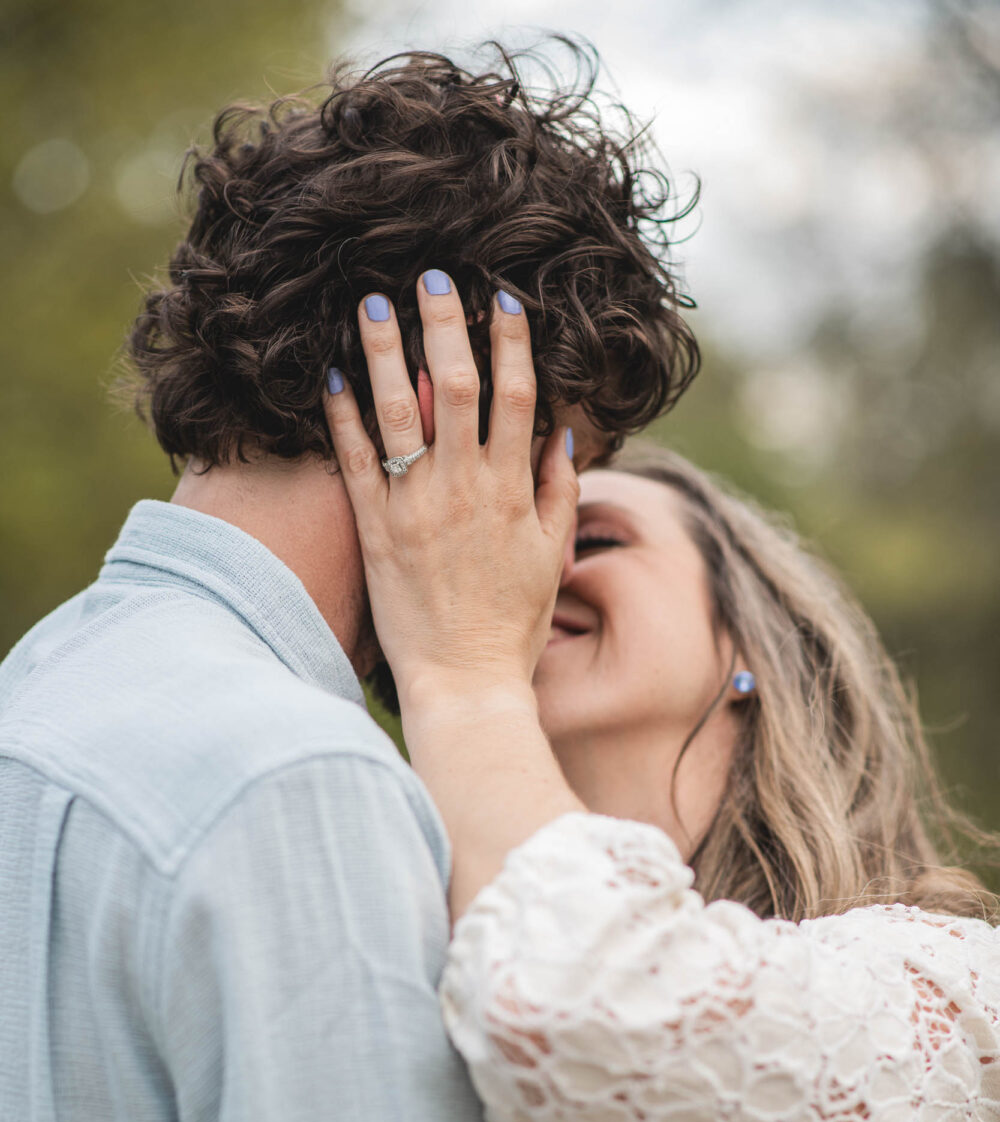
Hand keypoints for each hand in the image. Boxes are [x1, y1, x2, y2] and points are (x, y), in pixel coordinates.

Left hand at [322, 273, 577, 716]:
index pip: (516, 398)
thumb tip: (563, 431)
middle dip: (446, 326)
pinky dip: (344, 417)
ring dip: (387, 353)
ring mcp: (417, 508)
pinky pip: (356, 463)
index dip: (511, 344)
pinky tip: (331, 375)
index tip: (502, 298)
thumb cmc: (511, 624)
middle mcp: (465, 489)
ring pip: (401, 413)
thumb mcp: (550, 556)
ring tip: (373, 303)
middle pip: (457, 388)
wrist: (465, 682)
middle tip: (433, 274)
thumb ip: (557, 490)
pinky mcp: (376, 532)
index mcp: (512, 491)